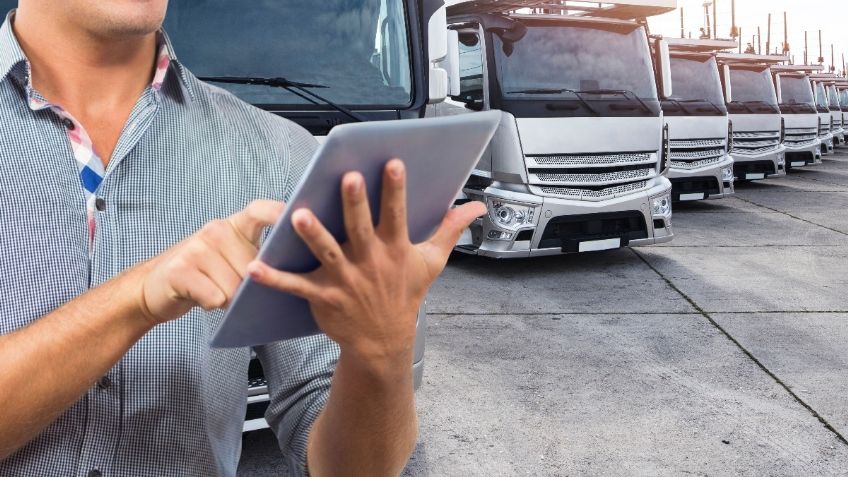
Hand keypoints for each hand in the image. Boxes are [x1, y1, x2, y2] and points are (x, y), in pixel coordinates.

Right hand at [137, 200, 284, 324]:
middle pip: (253, 270)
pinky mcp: (181, 270)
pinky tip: (200, 296)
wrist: (153, 287)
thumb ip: (257, 255)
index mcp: (235, 225)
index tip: (300, 215)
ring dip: (227, 299)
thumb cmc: (203, 274)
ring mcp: (197, 248)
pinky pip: (215, 298)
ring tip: (212, 288)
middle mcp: (217, 230)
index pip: (259, 211)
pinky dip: (210, 305)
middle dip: (247, 288)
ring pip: (234, 289)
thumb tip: (291, 268)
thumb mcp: (231, 256)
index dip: (278, 213)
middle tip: (228, 284)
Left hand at [247, 159, 485, 369]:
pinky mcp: (322, 296)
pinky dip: (274, 279)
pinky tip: (254, 267)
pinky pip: (295, 286)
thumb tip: (475, 206)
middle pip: (360, 227)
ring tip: (298, 215)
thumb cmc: (404, 295)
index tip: (392, 162)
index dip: (395, 189)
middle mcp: (369, 262)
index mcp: (394, 249)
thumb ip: (449, 229)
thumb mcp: (431, 263)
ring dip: (312, 235)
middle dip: (355, 203)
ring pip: (326, 253)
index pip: (396, 214)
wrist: (383, 341)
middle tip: (348, 178)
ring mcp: (345, 280)